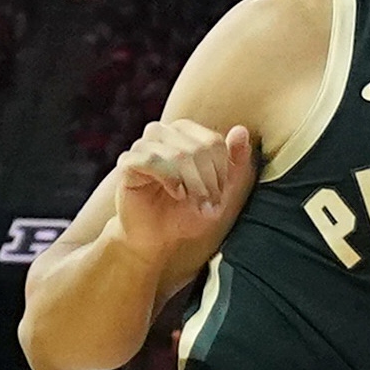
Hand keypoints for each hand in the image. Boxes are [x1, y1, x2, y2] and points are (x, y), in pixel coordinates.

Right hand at [106, 121, 254, 257]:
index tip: (219, 195)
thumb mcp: (218, 191)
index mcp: (184, 133)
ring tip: (192, 201)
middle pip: (198, 148)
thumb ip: (234, 163)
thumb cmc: (185, 213)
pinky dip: (170, 178)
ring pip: (177, 153)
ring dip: (192, 182)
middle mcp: (162, 133)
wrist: (155, 239)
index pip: (213, 141)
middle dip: (208, 181)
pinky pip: (152, 160)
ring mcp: (142, 146)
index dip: (222, 171)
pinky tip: (176, 193)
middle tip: (207, 204)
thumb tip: (242, 130)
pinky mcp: (128, 163)